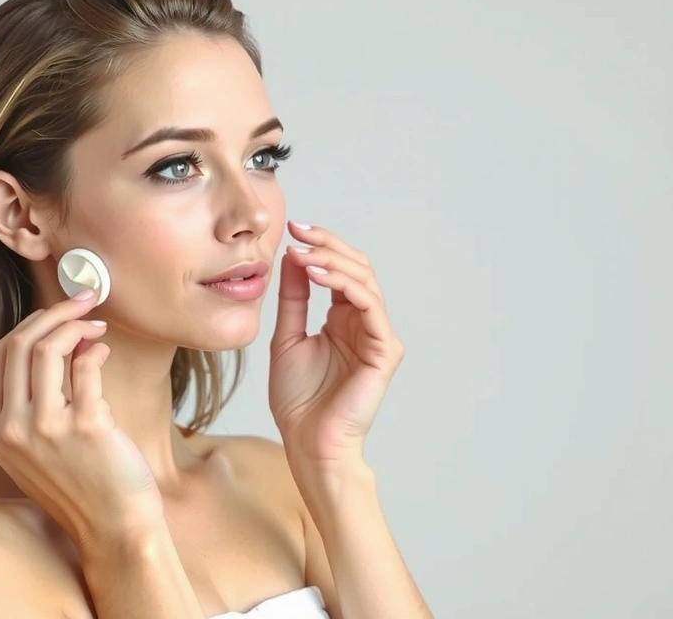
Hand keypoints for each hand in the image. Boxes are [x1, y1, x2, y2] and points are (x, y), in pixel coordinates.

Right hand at [0, 290, 161, 553]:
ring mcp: (46, 427)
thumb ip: (37, 402)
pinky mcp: (85, 425)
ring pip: (48, 348)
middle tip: (82, 302)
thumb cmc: (84, 486)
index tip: (54, 312)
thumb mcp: (39, 448)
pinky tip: (105, 351)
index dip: (28, 325)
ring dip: (75, 324)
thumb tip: (61, 340)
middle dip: (52, 313)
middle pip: (19, 344)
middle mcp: (13, 428)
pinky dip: (96, 349)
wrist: (114, 528)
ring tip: (97, 324)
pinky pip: (86, 365)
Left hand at [269, 221, 403, 467]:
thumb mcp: (287, 337)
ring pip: (365, 281)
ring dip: (333, 261)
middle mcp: (366, 323)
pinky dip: (344, 284)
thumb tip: (294, 256)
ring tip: (303, 253)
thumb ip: (295, 298)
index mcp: (345, 320)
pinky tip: (318, 275)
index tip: (292, 230)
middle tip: (299, 230)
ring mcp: (378, 336)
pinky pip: (370, 305)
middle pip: (357, 268)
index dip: (321, 247)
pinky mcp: (385, 350)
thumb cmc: (298, 401)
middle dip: (328, 245)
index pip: (341, 270)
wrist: (307, 443)